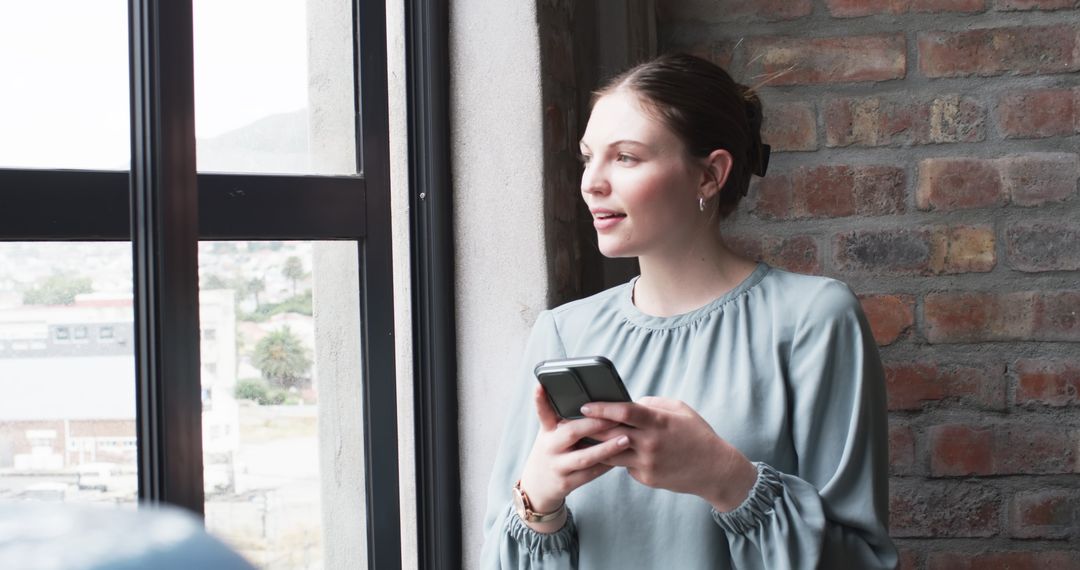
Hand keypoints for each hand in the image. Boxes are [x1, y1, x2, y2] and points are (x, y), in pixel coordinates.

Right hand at [518, 385, 630, 527]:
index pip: (542, 411)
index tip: (541, 385)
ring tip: (625, 439)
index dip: (540, 399)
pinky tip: (621, 458)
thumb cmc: (552, 451)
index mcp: (547, 431)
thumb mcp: (550, 433)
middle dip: (594, 424)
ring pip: (584, 457)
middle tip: (614, 417)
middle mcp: (550, 447)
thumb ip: (563, 417)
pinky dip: (606, 465)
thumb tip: (590, 399)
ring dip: (606, 448)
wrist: (537, 486)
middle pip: (571, 432)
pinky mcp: (566, 483)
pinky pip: (590, 474)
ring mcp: (557, 466)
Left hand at [581, 397, 757, 511]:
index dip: (602, 408)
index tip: (585, 405)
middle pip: (611, 434)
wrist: (714, 469)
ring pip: (611, 453)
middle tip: (572, 421)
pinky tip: (609, 452)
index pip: (624, 412)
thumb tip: (629, 402)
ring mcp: (647, 463)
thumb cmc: (697, 434)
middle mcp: (651, 443)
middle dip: (590, 427)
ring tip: (582, 437)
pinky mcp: (646, 478)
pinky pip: (625, 465)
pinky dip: (618, 457)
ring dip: (596, 445)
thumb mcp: (680, 409)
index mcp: (659, 422)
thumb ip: (653, 404)